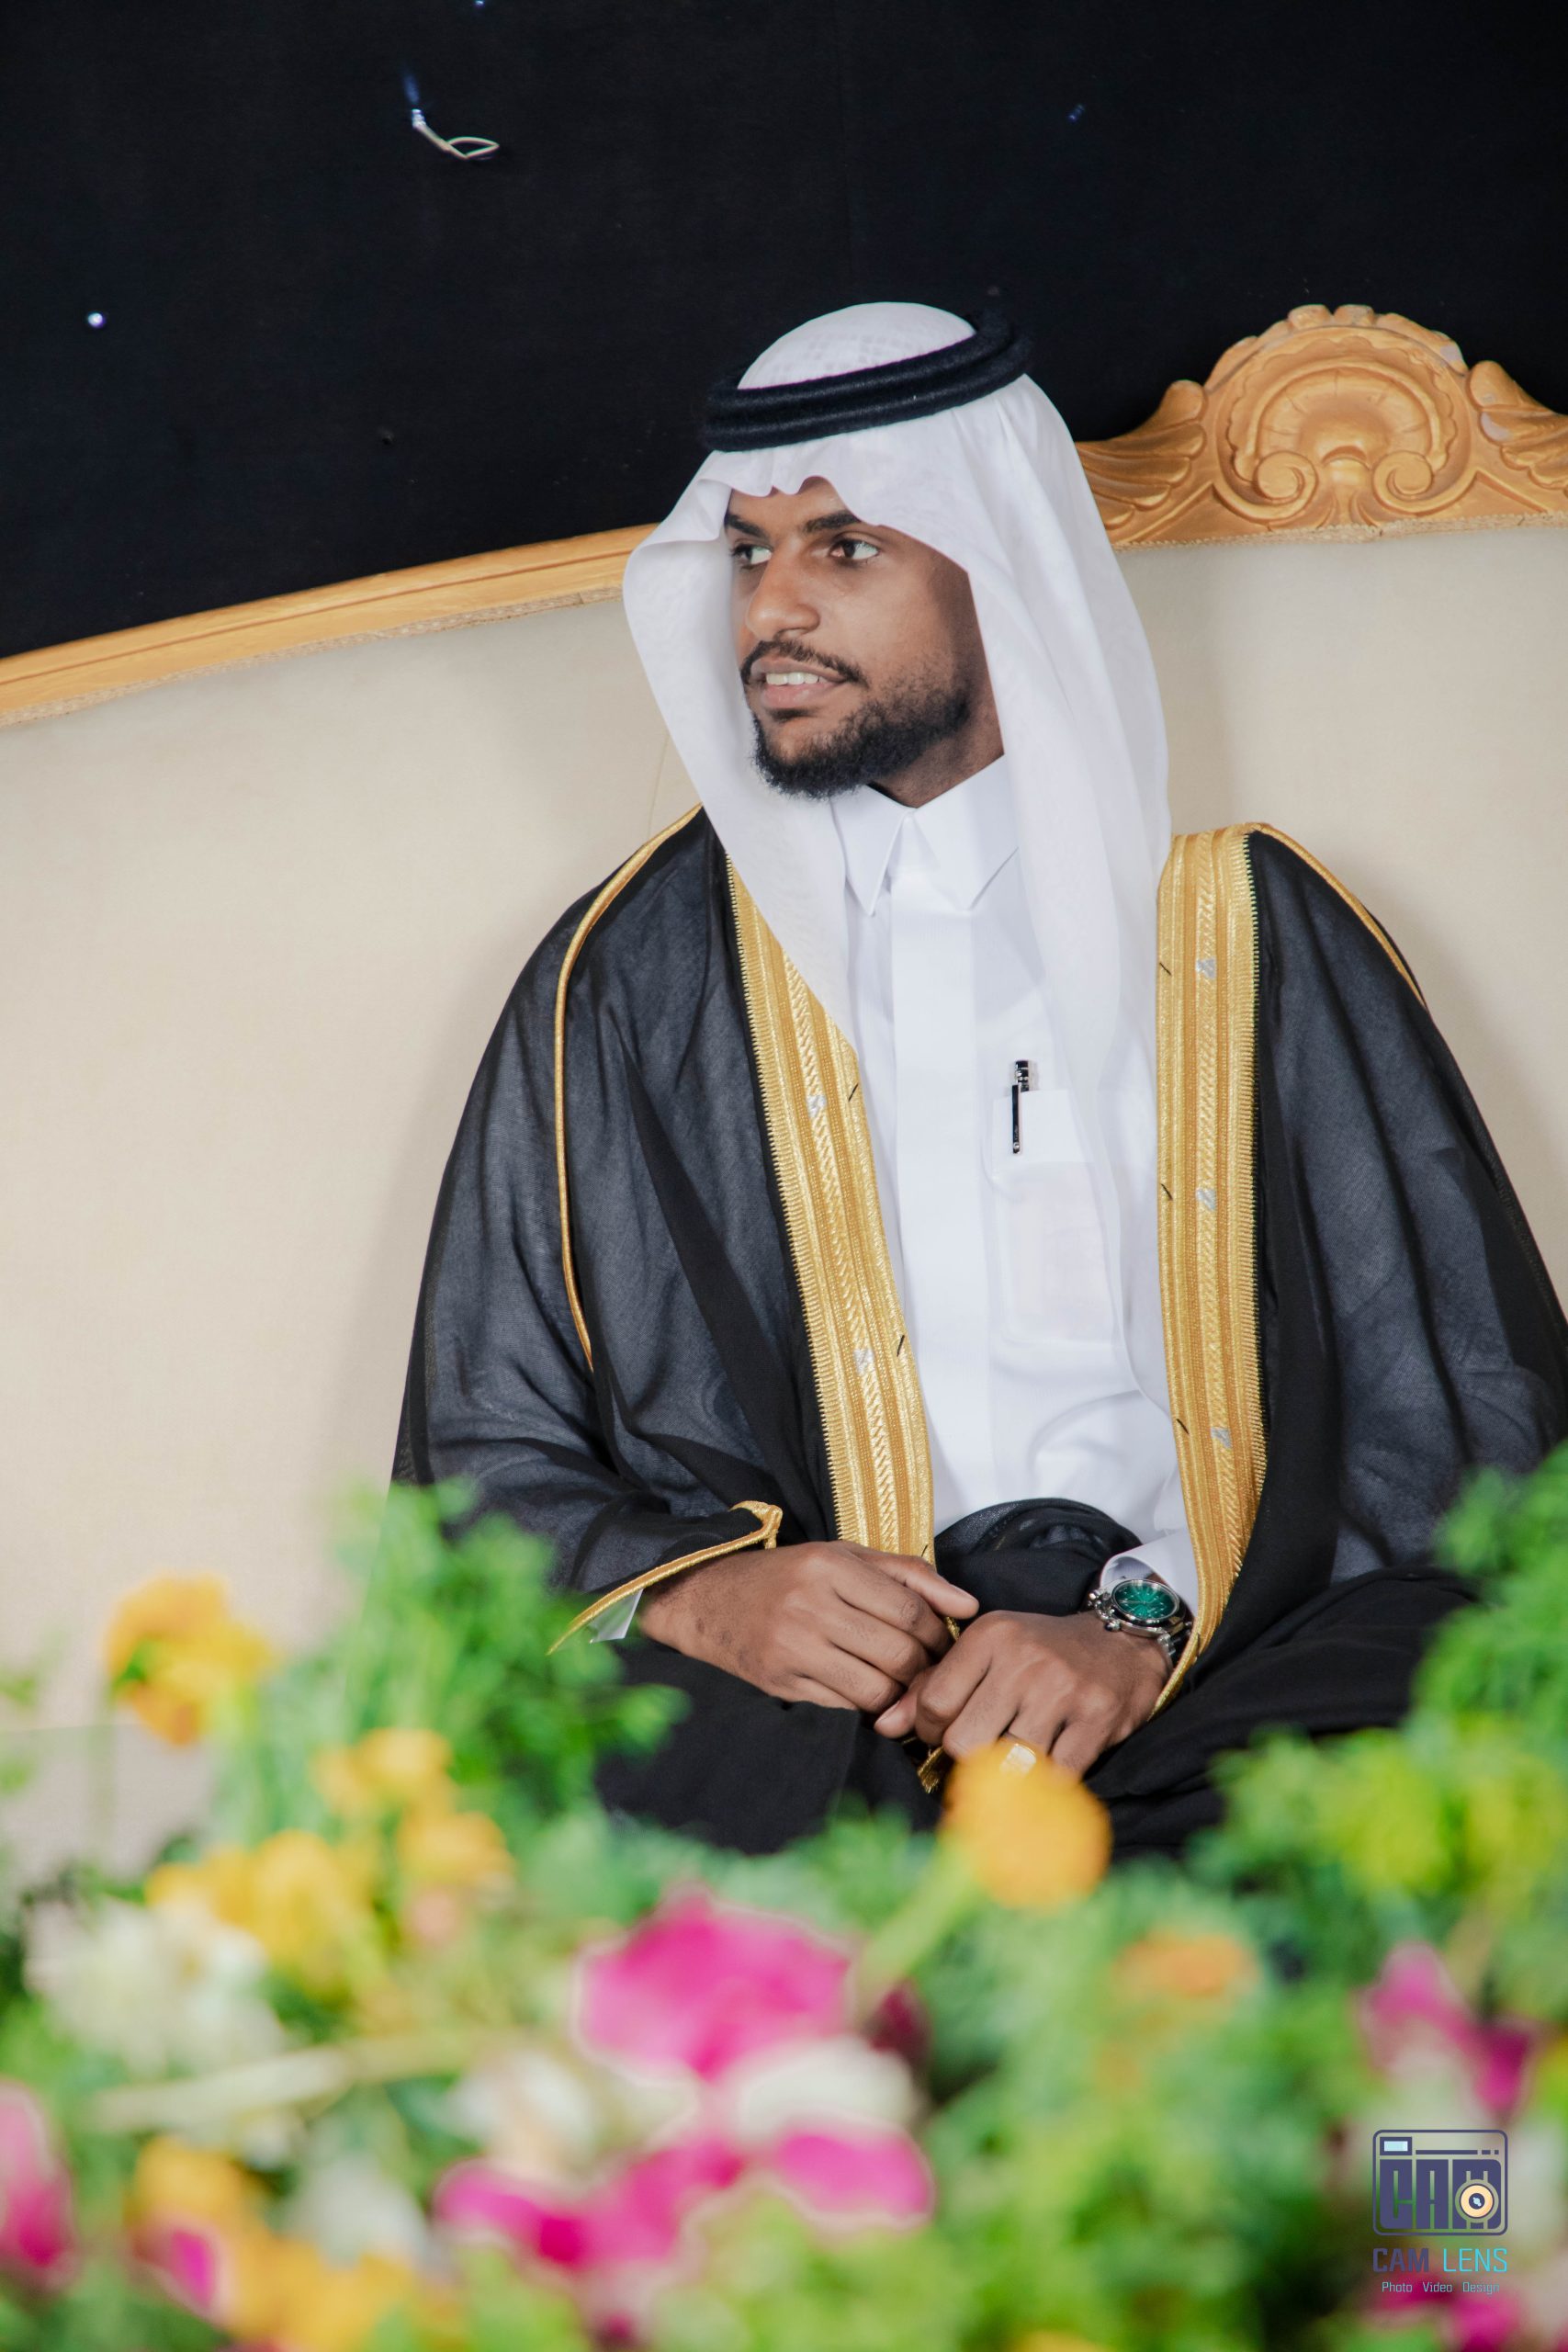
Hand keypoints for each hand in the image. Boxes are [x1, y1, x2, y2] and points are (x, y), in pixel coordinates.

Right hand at [637, 1541, 977, 1711]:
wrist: (711, 1601)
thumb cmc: (789, 1577)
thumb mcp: (844, 1557)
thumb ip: (909, 1575)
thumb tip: (968, 1606)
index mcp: (828, 1566)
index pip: (908, 1609)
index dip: (937, 1632)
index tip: (942, 1640)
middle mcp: (809, 1606)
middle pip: (897, 1653)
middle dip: (924, 1668)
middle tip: (927, 1668)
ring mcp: (792, 1648)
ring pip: (876, 1688)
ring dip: (899, 1693)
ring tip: (901, 1683)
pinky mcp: (781, 1683)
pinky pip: (844, 1706)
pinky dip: (866, 1705)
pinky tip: (868, 1692)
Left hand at [870, 1608, 1168, 1777]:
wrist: (1121, 1644)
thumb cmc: (1041, 1652)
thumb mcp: (986, 1651)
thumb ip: (933, 1685)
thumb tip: (884, 1725)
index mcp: (990, 1637)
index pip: (933, 1702)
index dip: (928, 1730)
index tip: (942, 1732)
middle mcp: (1023, 1660)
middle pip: (964, 1740)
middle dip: (964, 1756)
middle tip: (977, 1751)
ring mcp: (1062, 1691)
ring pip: (1007, 1763)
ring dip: (1005, 1775)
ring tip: (1009, 1762)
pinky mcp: (1096, 1720)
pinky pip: (1054, 1776)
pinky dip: (1044, 1785)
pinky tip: (1042, 1772)